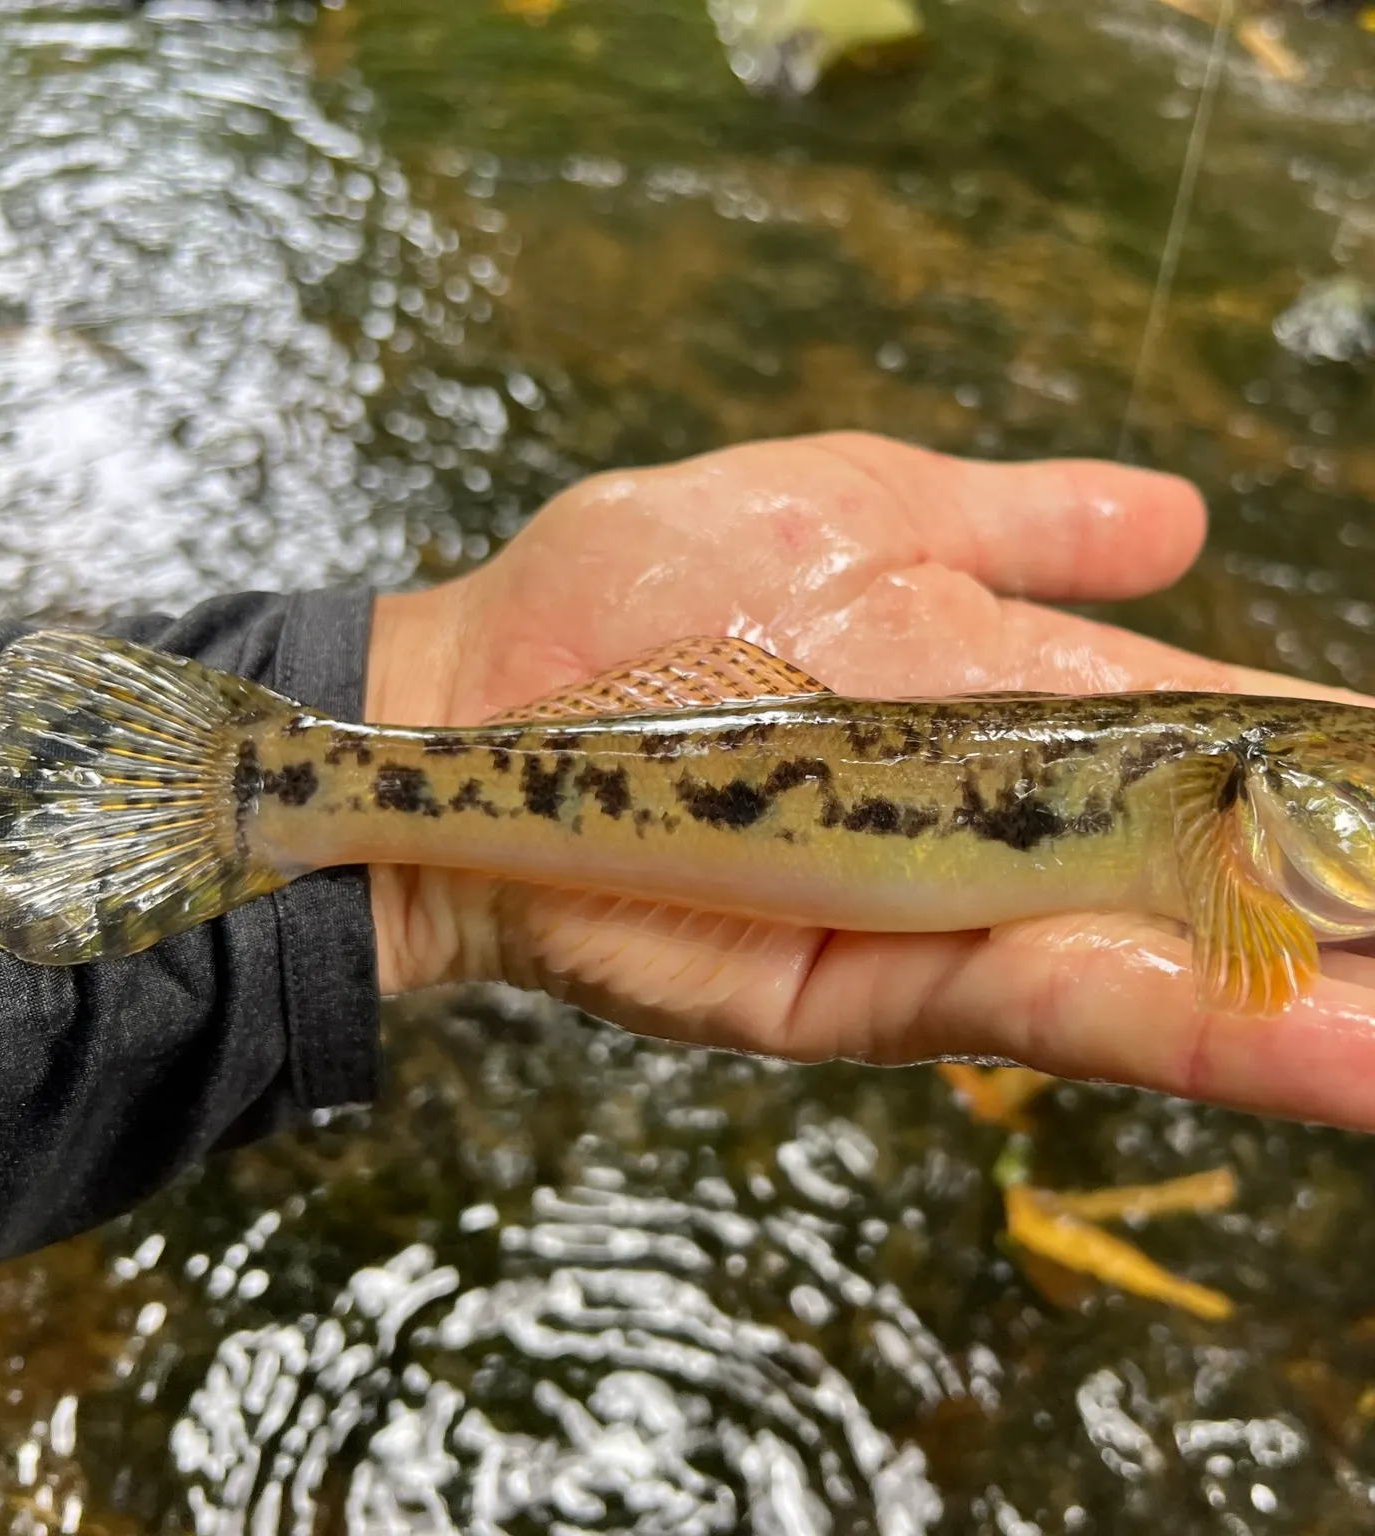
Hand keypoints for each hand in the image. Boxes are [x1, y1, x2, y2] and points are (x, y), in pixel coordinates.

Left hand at [366, 432, 1374, 1130]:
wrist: (472, 719)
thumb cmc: (631, 599)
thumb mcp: (848, 506)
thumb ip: (1019, 518)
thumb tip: (1184, 517)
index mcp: (1022, 691)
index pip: (1228, 733)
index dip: (1348, 766)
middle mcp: (1009, 815)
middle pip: (1229, 870)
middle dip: (1366, 910)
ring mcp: (948, 911)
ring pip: (1179, 964)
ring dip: (1331, 1007)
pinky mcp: (871, 990)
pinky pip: (1055, 1010)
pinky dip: (1212, 1037)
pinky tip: (1363, 1054)